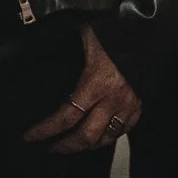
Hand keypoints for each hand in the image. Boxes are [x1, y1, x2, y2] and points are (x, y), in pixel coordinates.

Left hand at [23, 25, 141, 154]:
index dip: (46, 130)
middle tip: (51, 148)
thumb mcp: (85, 37)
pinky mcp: (139, 105)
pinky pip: (123, 130)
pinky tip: (99, 136)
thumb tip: (41, 45)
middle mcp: (112, 99)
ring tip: (73, 145)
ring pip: (106, 138)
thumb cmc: (114, 31)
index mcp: (95, 83)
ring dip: (87, 145)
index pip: (67, 116)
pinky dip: (109, 137)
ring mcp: (128, 105)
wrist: (147, 30)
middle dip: (66, 146)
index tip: (30, 136)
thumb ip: (65, 45)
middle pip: (86, 136)